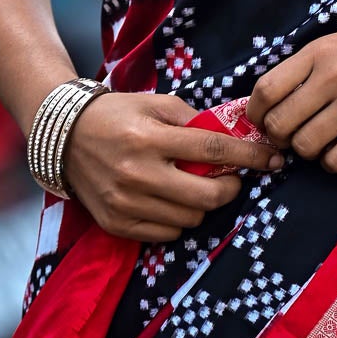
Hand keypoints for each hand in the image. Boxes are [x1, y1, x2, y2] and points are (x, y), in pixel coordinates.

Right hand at [61, 91, 282, 241]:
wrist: (63, 136)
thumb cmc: (117, 114)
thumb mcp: (155, 103)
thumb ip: (194, 119)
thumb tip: (235, 134)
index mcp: (150, 138)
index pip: (213, 149)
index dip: (249, 156)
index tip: (273, 159)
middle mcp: (138, 174)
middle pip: (207, 197)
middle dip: (230, 188)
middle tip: (230, 179)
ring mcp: (126, 203)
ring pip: (190, 220)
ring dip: (202, 205)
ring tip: (192, 186)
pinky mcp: (116, 224)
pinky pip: (166, 234)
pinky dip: (177, 220)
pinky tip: (170, 200)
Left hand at [245, 20, 336, 174]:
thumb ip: (308, 68)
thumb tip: (270, 105)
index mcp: (320, 51)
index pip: (266, 89)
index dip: (255, 113)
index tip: (262, 122)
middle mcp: (334, 75)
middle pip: (280, 123)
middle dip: (280, 138)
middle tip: (292, 138)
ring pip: (306, 146)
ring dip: (308, 151)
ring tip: (323, 141)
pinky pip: (336, 161)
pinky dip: (333, 162)